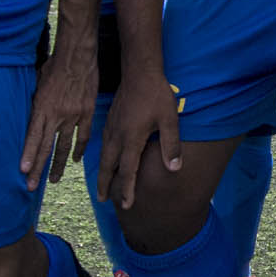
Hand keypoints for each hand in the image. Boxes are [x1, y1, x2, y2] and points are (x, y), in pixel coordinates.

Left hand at [18, 47, 96, 191]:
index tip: (23, 171)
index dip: (28, 155)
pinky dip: (79, 149)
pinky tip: (75, 159)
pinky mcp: (87, 112)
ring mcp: (73, 115)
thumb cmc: (54, 65)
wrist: (78, 55)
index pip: (33, 137)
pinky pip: (83, 135)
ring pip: (64, 146)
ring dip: (58, 165)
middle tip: (32, 186)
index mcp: (42, 107)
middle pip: (46, 147)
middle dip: (38, 168)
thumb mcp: (37, 82)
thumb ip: (35, 101)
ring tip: (53, 180)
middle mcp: (57, 115)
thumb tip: (31, 113)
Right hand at [97, 69, 180, 210]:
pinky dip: (103, 157)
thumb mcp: (169, 119)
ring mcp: (111, 127)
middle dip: (106, 185)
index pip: (127, 170)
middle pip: (108, 166)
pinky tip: (106, 159)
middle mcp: (117, 136)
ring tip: (101, 185)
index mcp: (131, 138)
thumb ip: (171, 145)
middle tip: (103, 200)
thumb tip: (174, 168)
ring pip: (103, 156)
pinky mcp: (110, 120)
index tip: (126, 205)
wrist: (139, 71)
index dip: (126, 189)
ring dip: (102, 172)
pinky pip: (103, 144)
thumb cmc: (156, 94)